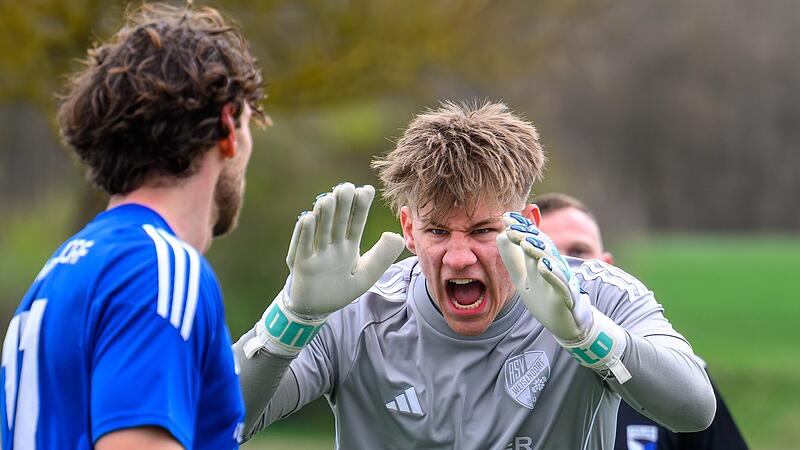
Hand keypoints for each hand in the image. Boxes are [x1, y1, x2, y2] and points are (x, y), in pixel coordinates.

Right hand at [285, 182, 404, 316]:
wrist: (317, 309)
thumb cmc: (340, 290)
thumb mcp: (366, 275)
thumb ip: (382, 257)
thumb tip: (396, 234)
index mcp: (348, 246)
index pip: (356, 222)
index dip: (361, 207)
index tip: (367, 190)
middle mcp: (332, 245)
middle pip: (339, 221)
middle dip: (343, 205)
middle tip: (346, 187)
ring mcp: (317, 253)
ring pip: (321, 229)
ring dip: (324, 214)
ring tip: (329, 198)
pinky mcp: (302, 264)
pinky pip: (302, 246)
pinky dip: (304, 233)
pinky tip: (308, 218)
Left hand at [496, 212, 630, 382]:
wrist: (566, 324)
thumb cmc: (545, 298)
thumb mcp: (523, 277)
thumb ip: (513, 257)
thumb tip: (501, 234)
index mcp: (544, 259)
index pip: (533, 239)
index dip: (521, 227)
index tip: (505, 217)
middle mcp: (555, 266)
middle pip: (542, 245)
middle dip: (527, 234)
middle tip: (511, 226)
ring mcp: (562, 280)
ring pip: (551, 261)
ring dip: (538, 250)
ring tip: (525, 242)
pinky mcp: (567, 297)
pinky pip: (560, 283)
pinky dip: (552, 274)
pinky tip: (542, 266)